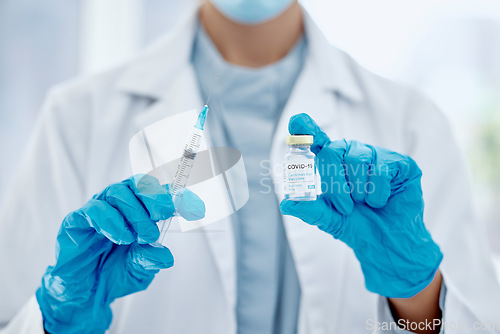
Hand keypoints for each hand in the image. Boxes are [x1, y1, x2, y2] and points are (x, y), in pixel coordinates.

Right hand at [36, 174, 204, 333]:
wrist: (84, 295)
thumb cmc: (113, 275)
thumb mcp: (139, 271)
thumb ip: (150, 260)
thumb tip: (166, 256)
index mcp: (138, 213)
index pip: (156, 193)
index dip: (174, 195)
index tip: (191, 204)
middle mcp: (118, 206)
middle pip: (137, 185)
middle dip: (155, 196)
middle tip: (164, 213)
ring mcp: (97, 210)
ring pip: (117, 192)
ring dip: (135, 212)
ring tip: (143, 236)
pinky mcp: (76, 221)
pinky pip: (94, 210)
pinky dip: (112, 221)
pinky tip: (122, 238)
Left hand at [280, 113, 441, 297]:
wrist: (388, 243)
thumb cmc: (358, 226)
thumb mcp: (330, 219)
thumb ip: (311, 209)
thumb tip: (287, 204)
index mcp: (334, 165)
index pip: (318, 141)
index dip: (307, 130)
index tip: (297, 121)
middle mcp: (353, 154)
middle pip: (333, 151)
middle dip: (335, 184)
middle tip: (346, 206)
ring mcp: (377, 156)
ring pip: (358, 159)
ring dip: (358, 189)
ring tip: (364, 203)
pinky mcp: (400, 163)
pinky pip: (382, 169)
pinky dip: (377, 193)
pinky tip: (381, 202)